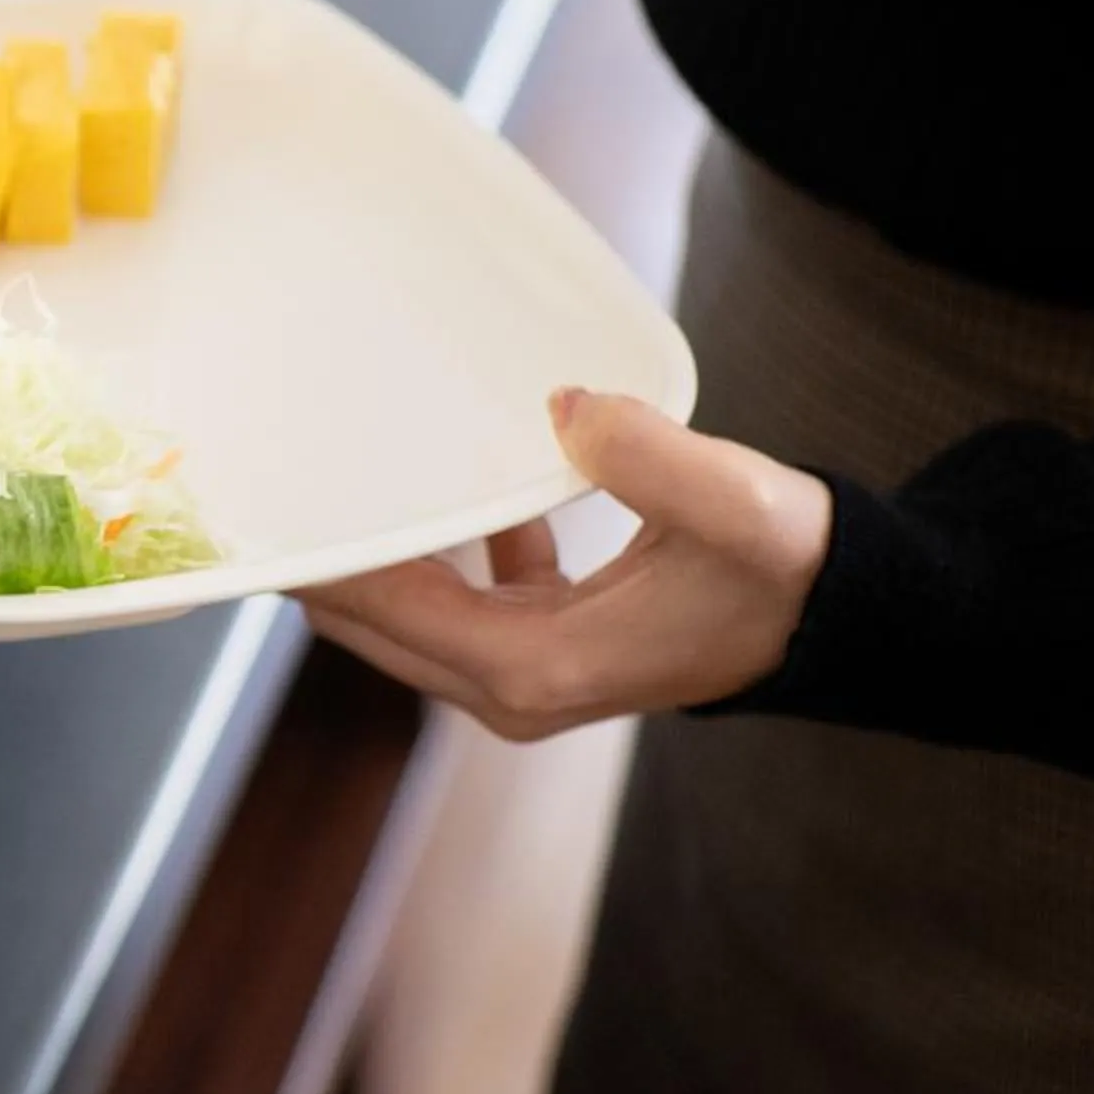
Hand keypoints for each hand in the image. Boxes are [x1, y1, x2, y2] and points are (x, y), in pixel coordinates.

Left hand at [294, 387, 831, 740]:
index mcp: (535, 665)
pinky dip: (433, 552)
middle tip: (256, 484)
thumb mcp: (729, 503)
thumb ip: (646, 453)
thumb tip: (564, 409)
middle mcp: (514, 685)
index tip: (264, 509)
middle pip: (372, 625)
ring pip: (407, 614)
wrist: (837, 615)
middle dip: (317, 564)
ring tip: (324, 480)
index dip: (321, 562)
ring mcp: (526, 672)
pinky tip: (445, 491)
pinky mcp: (546, 645)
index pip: (386, 611)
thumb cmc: (786, 568)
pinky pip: (454, 598)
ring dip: (370, 554)